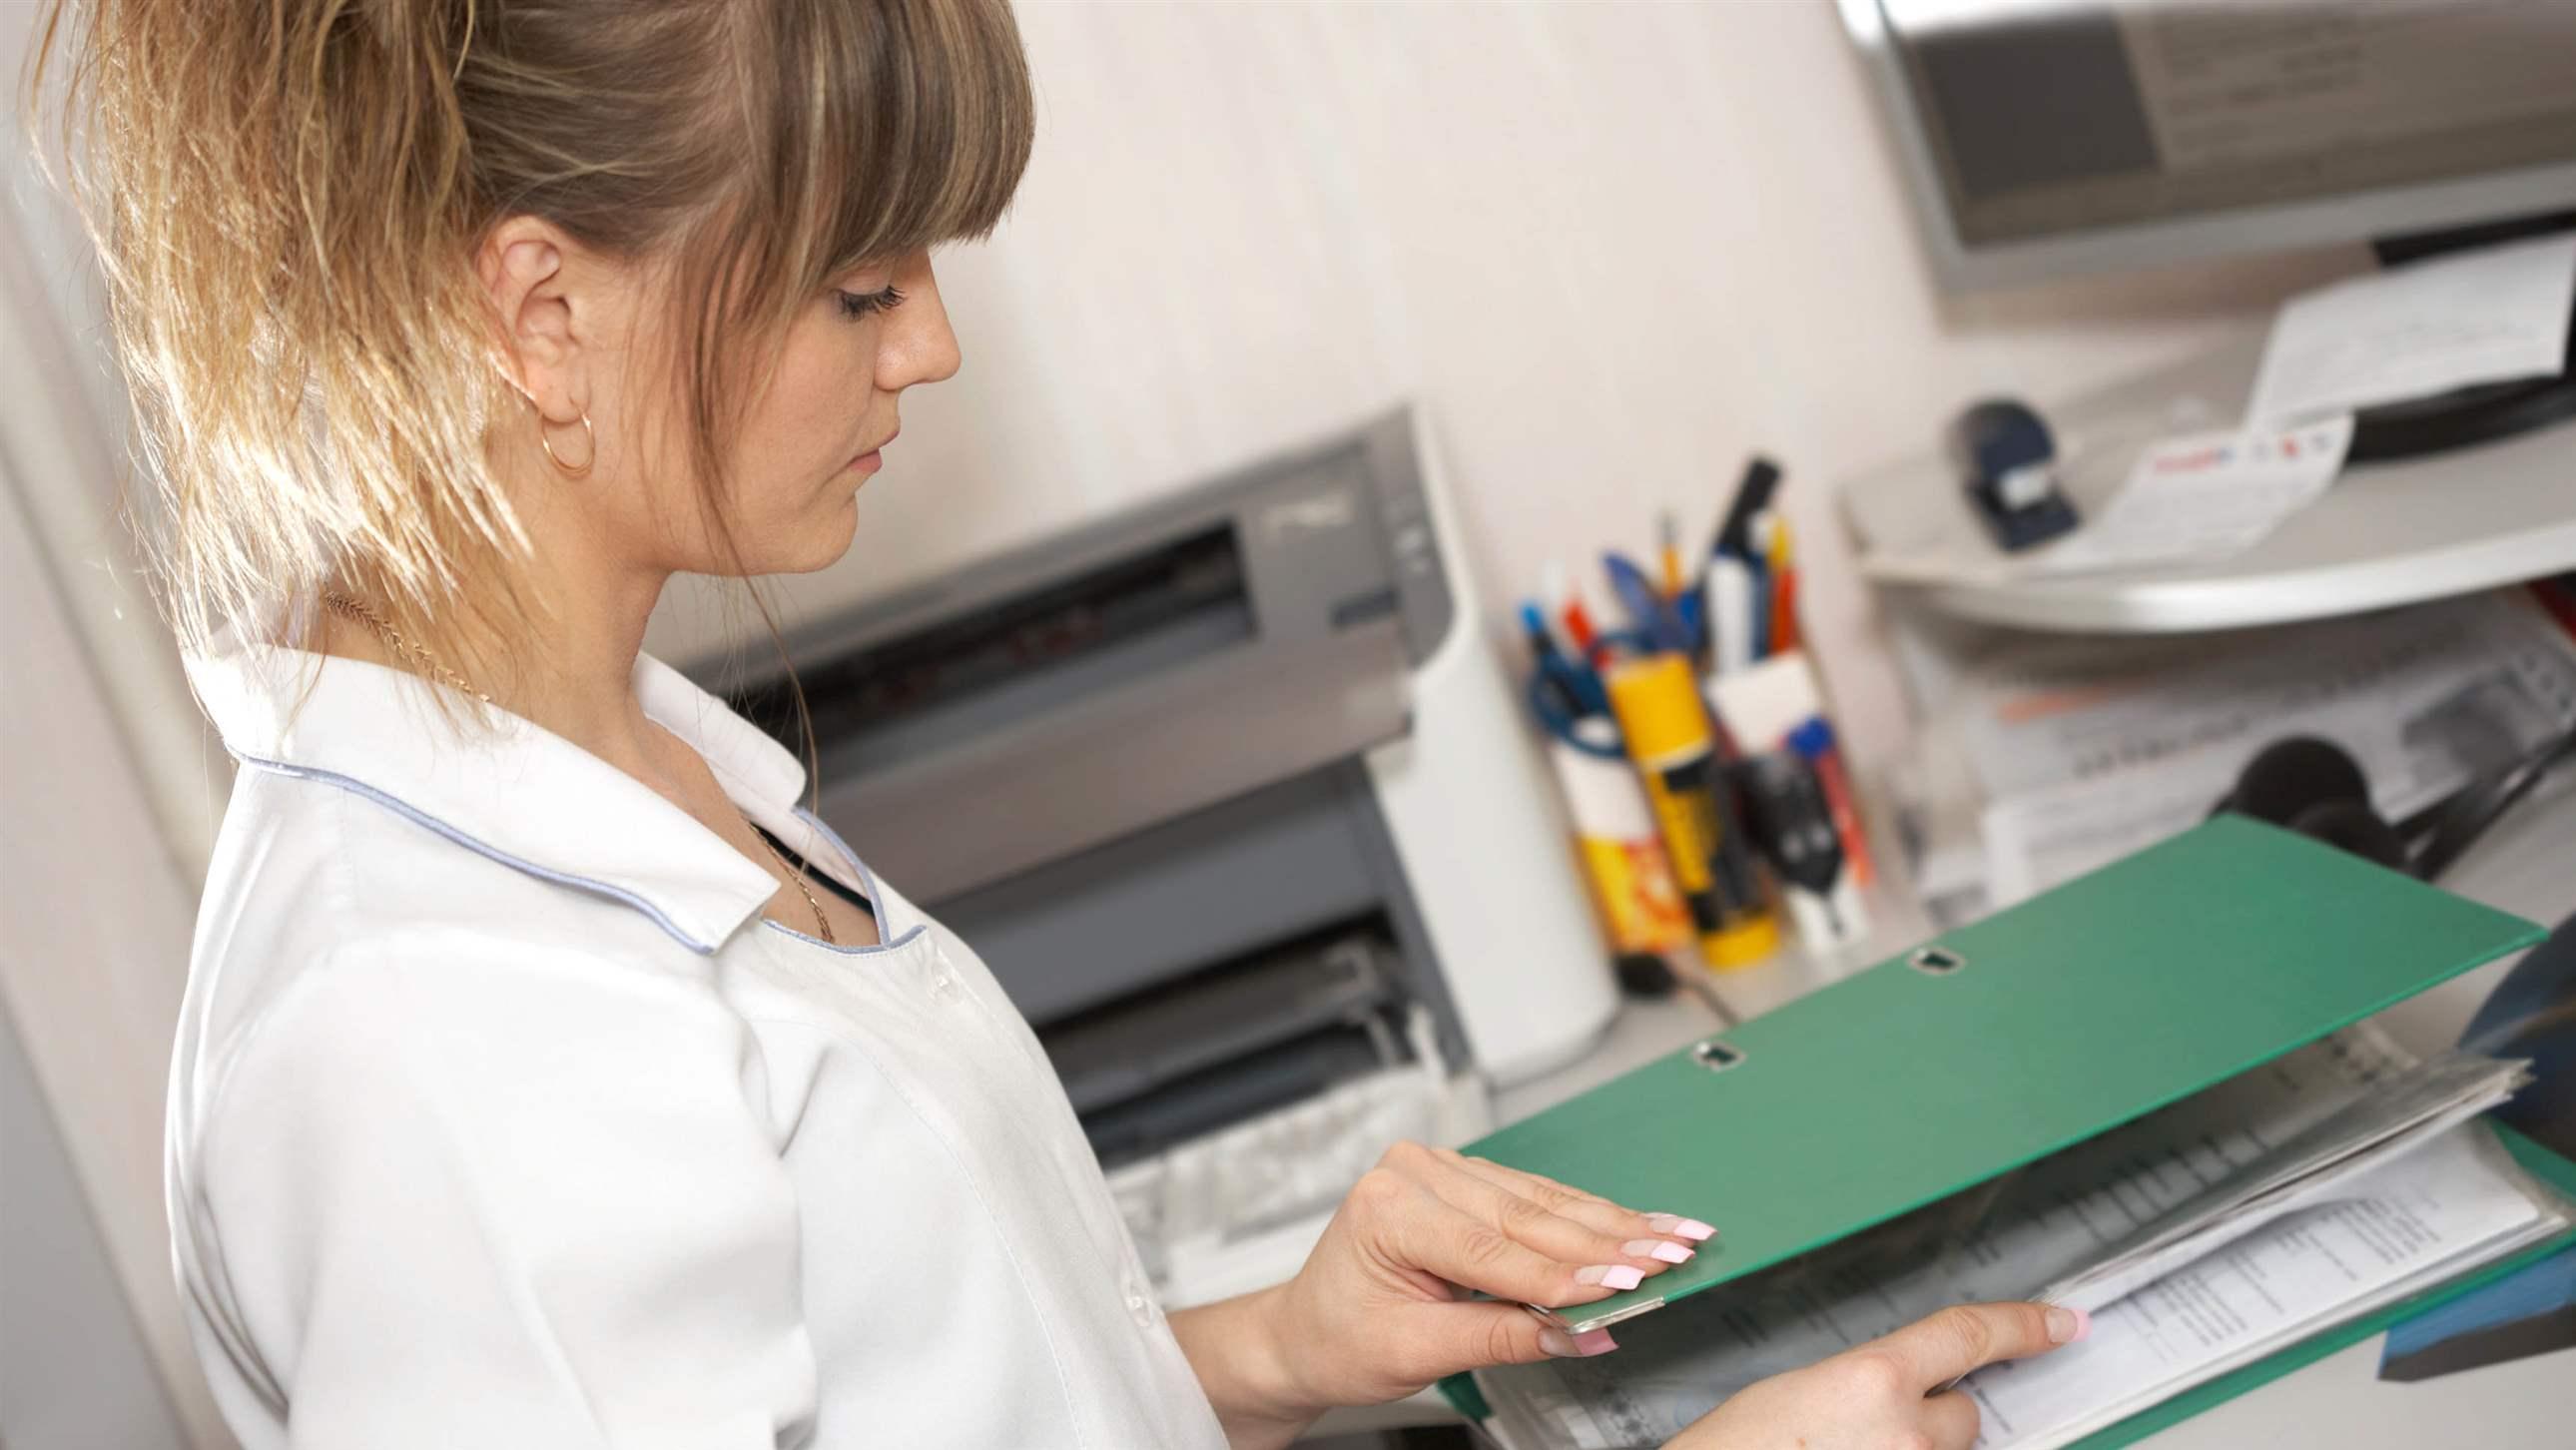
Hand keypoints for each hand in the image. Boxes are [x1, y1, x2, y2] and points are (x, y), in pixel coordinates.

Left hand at [1171, 1141, 1714, 1447]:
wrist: (1305, 1331)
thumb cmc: (1340, 1338)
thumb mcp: (1415, 1350)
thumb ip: (1501, 1337)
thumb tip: (1579, 1332)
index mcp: (1389, 1208)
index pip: (1495, 1250)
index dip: (1567, 1274)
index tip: (1629, 1286)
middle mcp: (1415, 1174)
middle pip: (1529, 1216)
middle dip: (1609, 1242)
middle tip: (1673, 1255)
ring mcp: (1440, 1169)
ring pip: (1542, 1201)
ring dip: (1612, 1224)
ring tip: (1672, 1237)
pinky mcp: (1464, 1179)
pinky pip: (1535, 1198)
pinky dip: (1588, 1218)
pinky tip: (1633, 1225)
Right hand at [1665, 1301, 2090, 1449]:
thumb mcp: (1798, 1391)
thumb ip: (1864, 1382)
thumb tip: (1899, 1389)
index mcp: (1873, 1378)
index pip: (1970, 1335)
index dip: (2025, 1325)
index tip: (2062, 1324)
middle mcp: (1907, 1432)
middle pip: (1963, 1415)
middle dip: (1933, 1417)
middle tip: (1869, 1431)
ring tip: (1845, 1449)